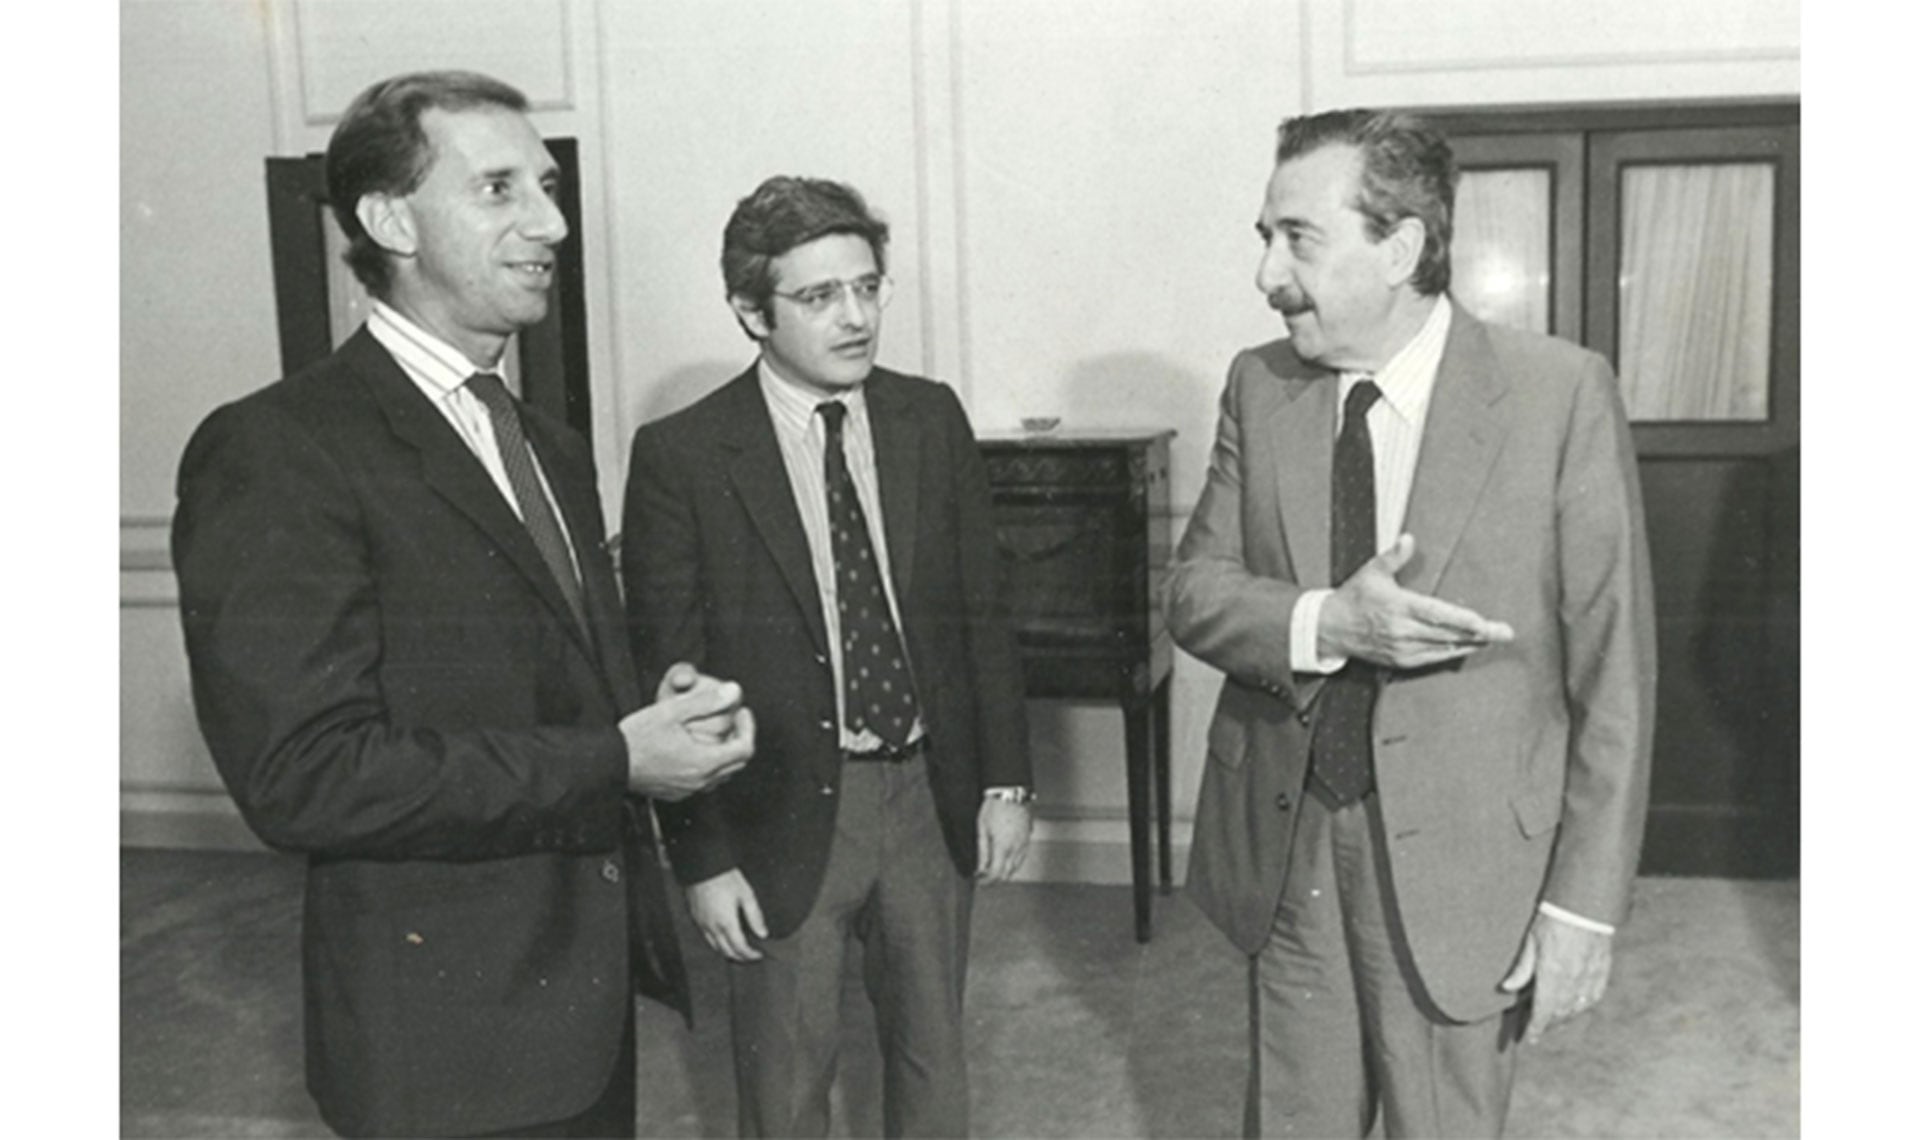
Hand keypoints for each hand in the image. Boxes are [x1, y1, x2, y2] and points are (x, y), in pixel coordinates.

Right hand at [620, 664, 753, 799]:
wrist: (609, 765)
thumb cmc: (636, 738)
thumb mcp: (672, 711)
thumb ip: (706, 701)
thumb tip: (734, 691)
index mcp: (703, 762)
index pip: (745, 749)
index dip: (748, 728)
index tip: (742, 713)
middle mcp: (700, 781)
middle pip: (737, 764)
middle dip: (740, 739)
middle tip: (734, 720)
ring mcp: (688, 790)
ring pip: (722, 775)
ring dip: (726, 754)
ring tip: (717, 734)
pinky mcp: (676, 794)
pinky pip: (704, 782)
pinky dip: (709, 766)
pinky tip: (697, 751)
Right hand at [686, 868, 766, 961]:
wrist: (702, 865)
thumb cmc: (724, 877)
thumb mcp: (746, 894)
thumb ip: (755, 916)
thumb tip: (762, 933)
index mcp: (727, 923)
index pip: (740, 948)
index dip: (751, 955)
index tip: (758, 955)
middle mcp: (712, 927)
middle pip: (727, 952)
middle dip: (740, 957)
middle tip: (750, 956)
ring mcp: (701, 924)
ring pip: (715, 947)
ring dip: (727, 952)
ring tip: (738, 951)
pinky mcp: (695, 918)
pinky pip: (706, 938)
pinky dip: (716, 944)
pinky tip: (722, 939)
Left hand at [974, 797, 1032, 882]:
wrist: (1010, 793)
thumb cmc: (995, 807)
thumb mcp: (982, 829)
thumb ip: (982, 852)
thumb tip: (980, 868)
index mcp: (1003, 848)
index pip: (996, 875)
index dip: (986, 881)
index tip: (979, 880)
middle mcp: (1016, 849)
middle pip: (1007, 874)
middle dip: (995, 879)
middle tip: (984, 877)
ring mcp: (1023, 844)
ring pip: (1016, 867)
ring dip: (1004, 872)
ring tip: (992, 868)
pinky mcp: (1027, 839)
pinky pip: (1021, 858)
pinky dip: (1012, 863)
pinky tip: (1005, 859)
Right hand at [1318, 534, 1514, 668]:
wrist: (1330, 628)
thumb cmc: (1353, 597)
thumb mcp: (1372, 572)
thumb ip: (1393, 556)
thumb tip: (1408, 539)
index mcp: (1397, 606)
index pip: (1437, 614)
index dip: (1462, 620)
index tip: (1483, 622)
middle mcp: (1401, 631)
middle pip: (1447, 634)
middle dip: (1478, 634)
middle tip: (1504, 632)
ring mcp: (1401, 648)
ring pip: (1443, 648)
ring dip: (1469, 644)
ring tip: (1492, 639)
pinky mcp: (1399, 661)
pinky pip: (1432, 659)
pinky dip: (1451, 653)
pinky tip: (1467, 647)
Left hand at [1499, 911, 1613, 1043]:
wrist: (1583, 905)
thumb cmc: (1553, 920)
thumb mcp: (1530, 941)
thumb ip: (1521, 968)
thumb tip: (1507, 988)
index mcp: (1552, 975)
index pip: (1543, 1012)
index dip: (1536, 1028)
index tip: (1529, 1038)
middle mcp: (1572, 981)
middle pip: (1559, 1014)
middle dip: (1548, 1025)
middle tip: (1538, 1029)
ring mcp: (1589, 977)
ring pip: (1577, 1009)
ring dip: (1565, 1019)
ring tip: (1554, 1021)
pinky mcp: (1602, 971)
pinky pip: (1593, 998)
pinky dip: (1583, 1007)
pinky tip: (1576, 1008)